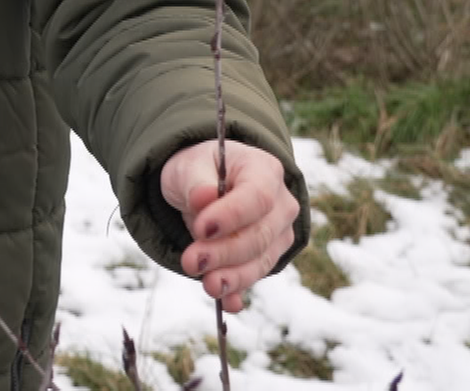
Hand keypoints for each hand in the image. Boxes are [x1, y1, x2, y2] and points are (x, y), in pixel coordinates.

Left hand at [160, 139, 298, 313]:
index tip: (201, 228)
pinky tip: (228, 304)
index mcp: (265, 171)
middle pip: (260, 235)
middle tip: (191, 261)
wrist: (205, 182)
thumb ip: (196, 181)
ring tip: (208, 286)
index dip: (232, 215)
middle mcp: (281, 204)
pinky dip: (239, 291)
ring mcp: (278, 233)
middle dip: (225, 252)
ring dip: (233, 277)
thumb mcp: (188, 166)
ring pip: (261, 261)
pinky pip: (253, 277)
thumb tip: (203, 197)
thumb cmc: (200, 169)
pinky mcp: (266, 257)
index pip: (258, 197)